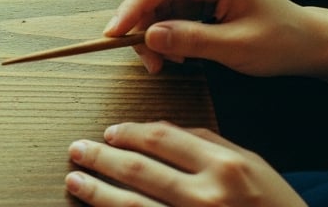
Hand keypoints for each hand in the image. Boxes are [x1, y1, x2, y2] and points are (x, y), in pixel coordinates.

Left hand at [66, 121, 303, 206]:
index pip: (162, 138)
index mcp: (225, 166)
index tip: (109, 133)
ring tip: (75, 180)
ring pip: (133, 206)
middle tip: (77, 150)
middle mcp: (208, 196)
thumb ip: (209, 144)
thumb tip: (161, 129)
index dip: (128, 133)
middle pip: (139, 170)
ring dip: (97, 192)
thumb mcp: (253, 167)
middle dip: (101, 159)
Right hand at [104, 0, 314, 76]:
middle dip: (139, 23)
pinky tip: (176, 50)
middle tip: (151, 60)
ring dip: (150, 30)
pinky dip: (162, 30)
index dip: (130, 8)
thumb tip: (147, 37)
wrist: (308, 41)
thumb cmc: (282, 41)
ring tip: (168, 61)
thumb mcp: (236, 47)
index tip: (113, 35)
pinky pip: (163, 7)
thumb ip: (190, 39)